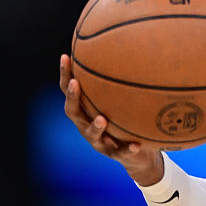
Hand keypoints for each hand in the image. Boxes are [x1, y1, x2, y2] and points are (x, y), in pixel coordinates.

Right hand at [59, 54, 164, 185]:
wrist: (138, 157)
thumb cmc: (129, 121)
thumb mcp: (126, 101)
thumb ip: (125, 82)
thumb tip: (135, 48)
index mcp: (86, 111)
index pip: (71, 90)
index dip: (66, 75)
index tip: (66, 57)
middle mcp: (87, 126)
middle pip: (74, 112)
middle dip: (73, 97)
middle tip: (75, 84)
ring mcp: (100, 142)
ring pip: (92, 135)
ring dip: (96, 127)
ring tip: (102, 119)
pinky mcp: (116, 155)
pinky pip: (122, 152)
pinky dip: (128, 148)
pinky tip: (136, 145)